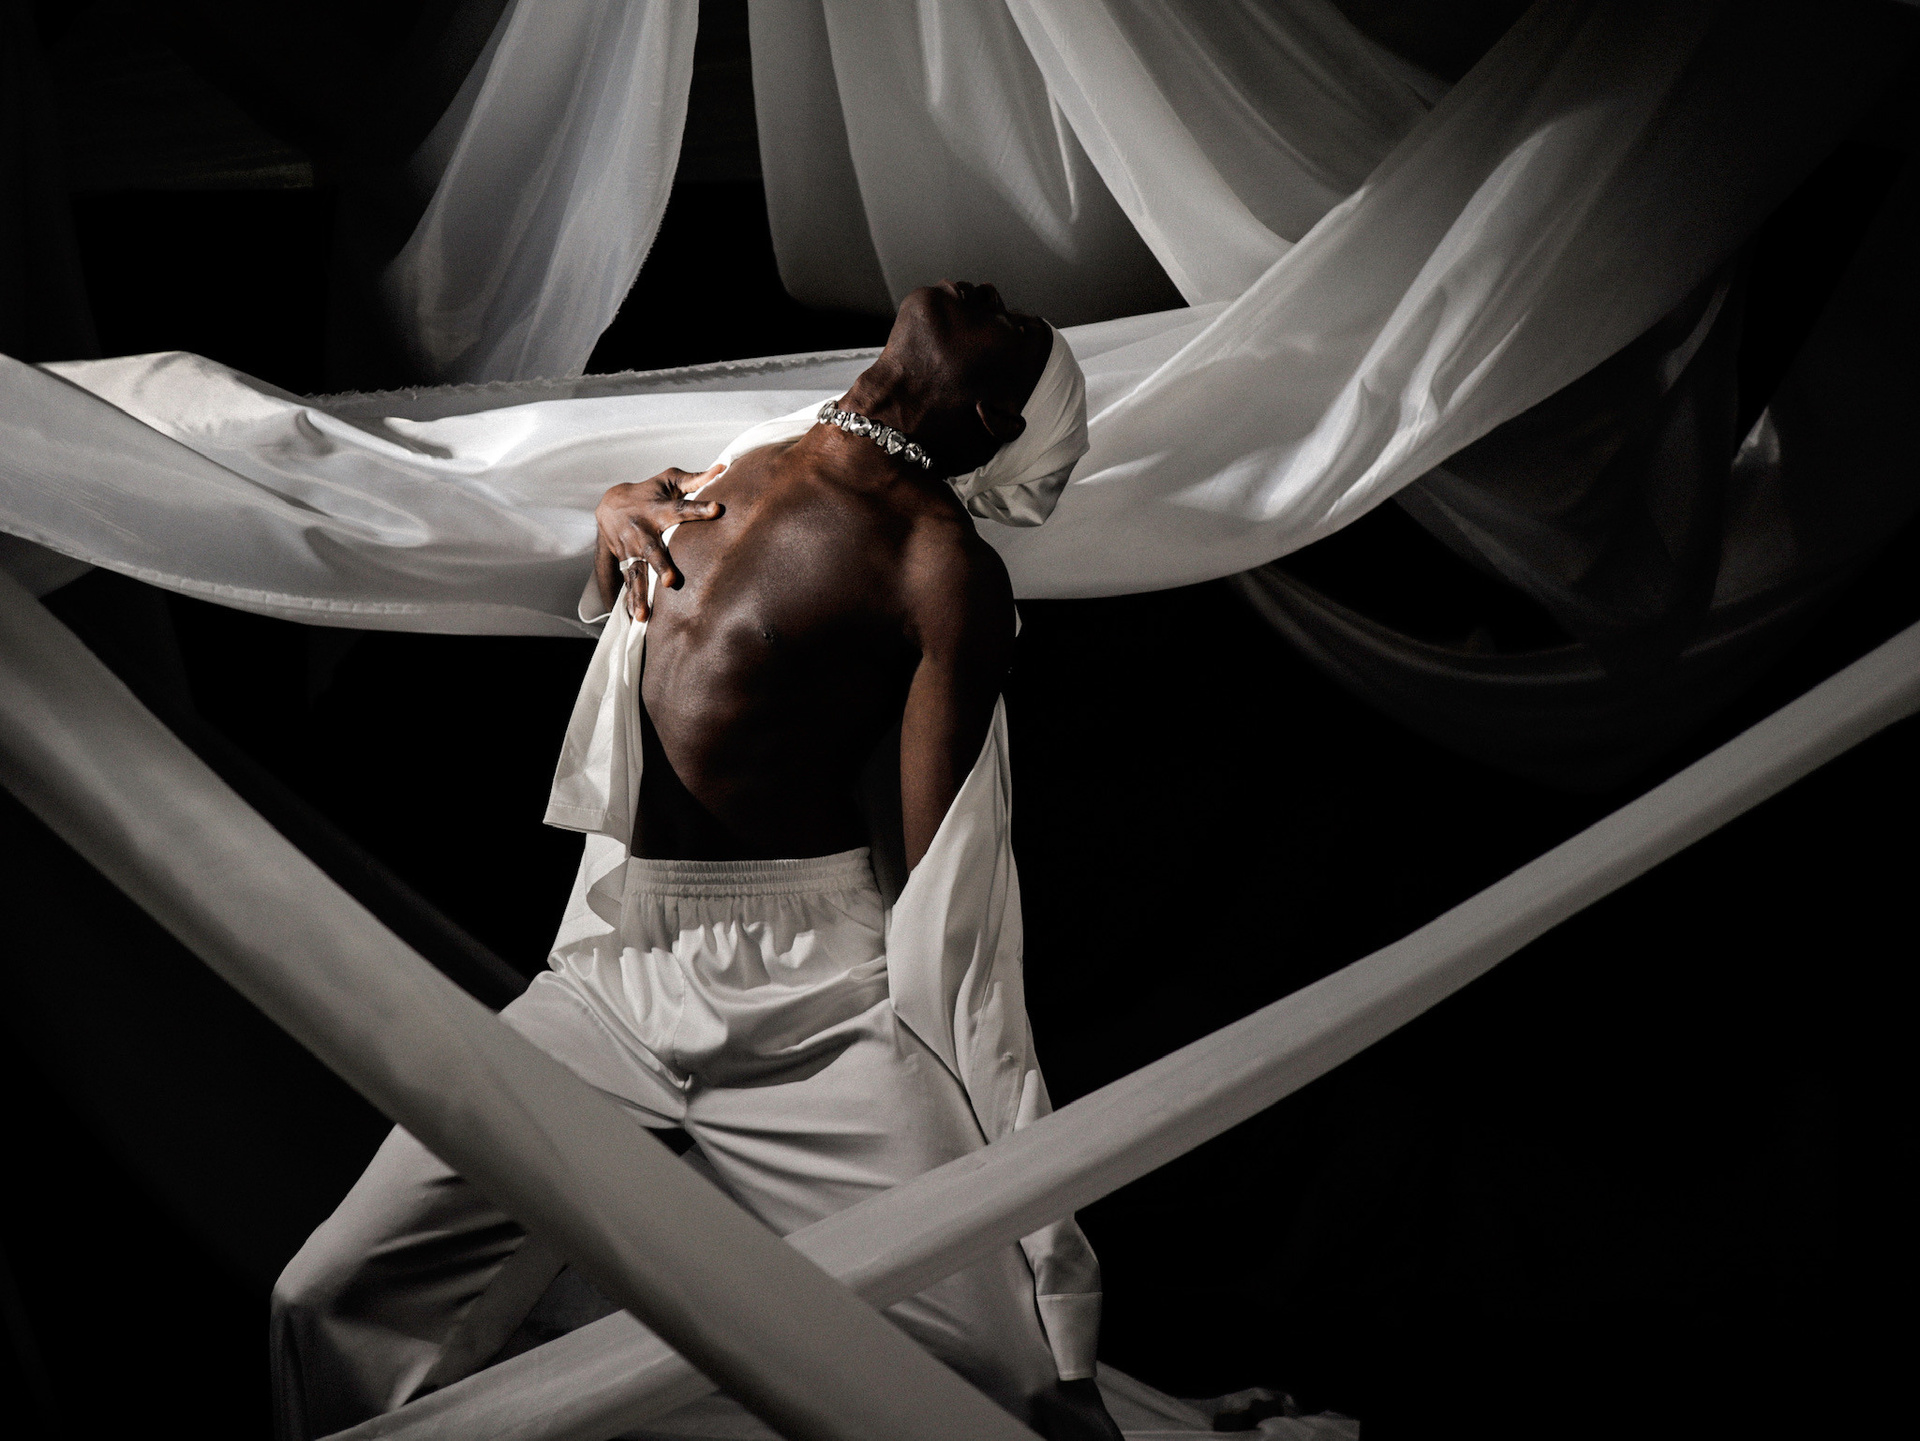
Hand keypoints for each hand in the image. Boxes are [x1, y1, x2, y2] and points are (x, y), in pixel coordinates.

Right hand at [593, 464, 723, 620]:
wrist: (609, 505)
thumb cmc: (649, 492)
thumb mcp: (669, 480)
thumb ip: (696, 478)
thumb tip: (724, 467)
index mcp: (658, 510)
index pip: (682, 508)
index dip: (699, 508)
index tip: (717, 508)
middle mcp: (643, 531)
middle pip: (652, 550)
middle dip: (660, 565)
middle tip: (670, 581)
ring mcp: (631, 550)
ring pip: (635, 573)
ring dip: (639, 594)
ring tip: (643, 615)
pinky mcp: (624, 562)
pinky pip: (627, 583)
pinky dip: (630, 601)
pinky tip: (635, 618)